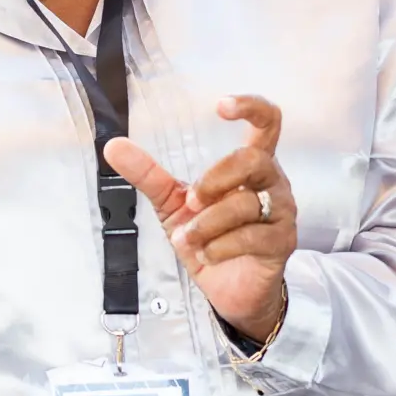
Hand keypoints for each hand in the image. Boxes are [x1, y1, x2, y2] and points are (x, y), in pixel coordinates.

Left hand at [105, 96, 297, 342]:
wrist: (229, 289)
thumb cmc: (212, 238)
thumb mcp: (174, 204)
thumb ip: (150, 175)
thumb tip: (113, 147)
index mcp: (252, 165)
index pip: (267, 122)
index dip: (250, 107)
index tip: (220, 106)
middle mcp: (273, 182)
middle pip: (252, 159)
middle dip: (214, 179)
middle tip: (191, 201)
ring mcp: (281, 212)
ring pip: (244, 203)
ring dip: (206, 224)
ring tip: (190, 240)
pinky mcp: (281, 242)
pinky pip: (249, 237)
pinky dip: (218, 247)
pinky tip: (208, 254)